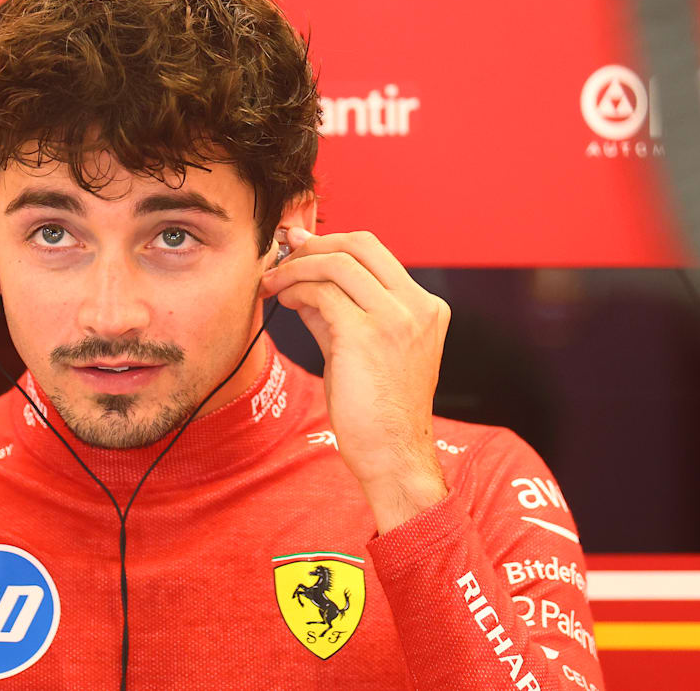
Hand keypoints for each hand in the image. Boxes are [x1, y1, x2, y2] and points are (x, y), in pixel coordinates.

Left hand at [260, 228, 450, 531]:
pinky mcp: (368, 334)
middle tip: (283, 256)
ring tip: (273, 282)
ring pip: (337, 264)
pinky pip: (323, 293)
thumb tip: (301, 276)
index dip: (332, 243)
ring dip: (297, 267)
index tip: (299, 246)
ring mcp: (397, 318)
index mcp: (426, 307)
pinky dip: (297, 289)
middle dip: (314, 245)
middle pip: (361, 245)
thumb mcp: (362, 348)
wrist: (393, 455)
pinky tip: (284, 300)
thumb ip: (338, 310)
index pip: (376, 254)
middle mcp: (417, 307)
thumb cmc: (376, 410)